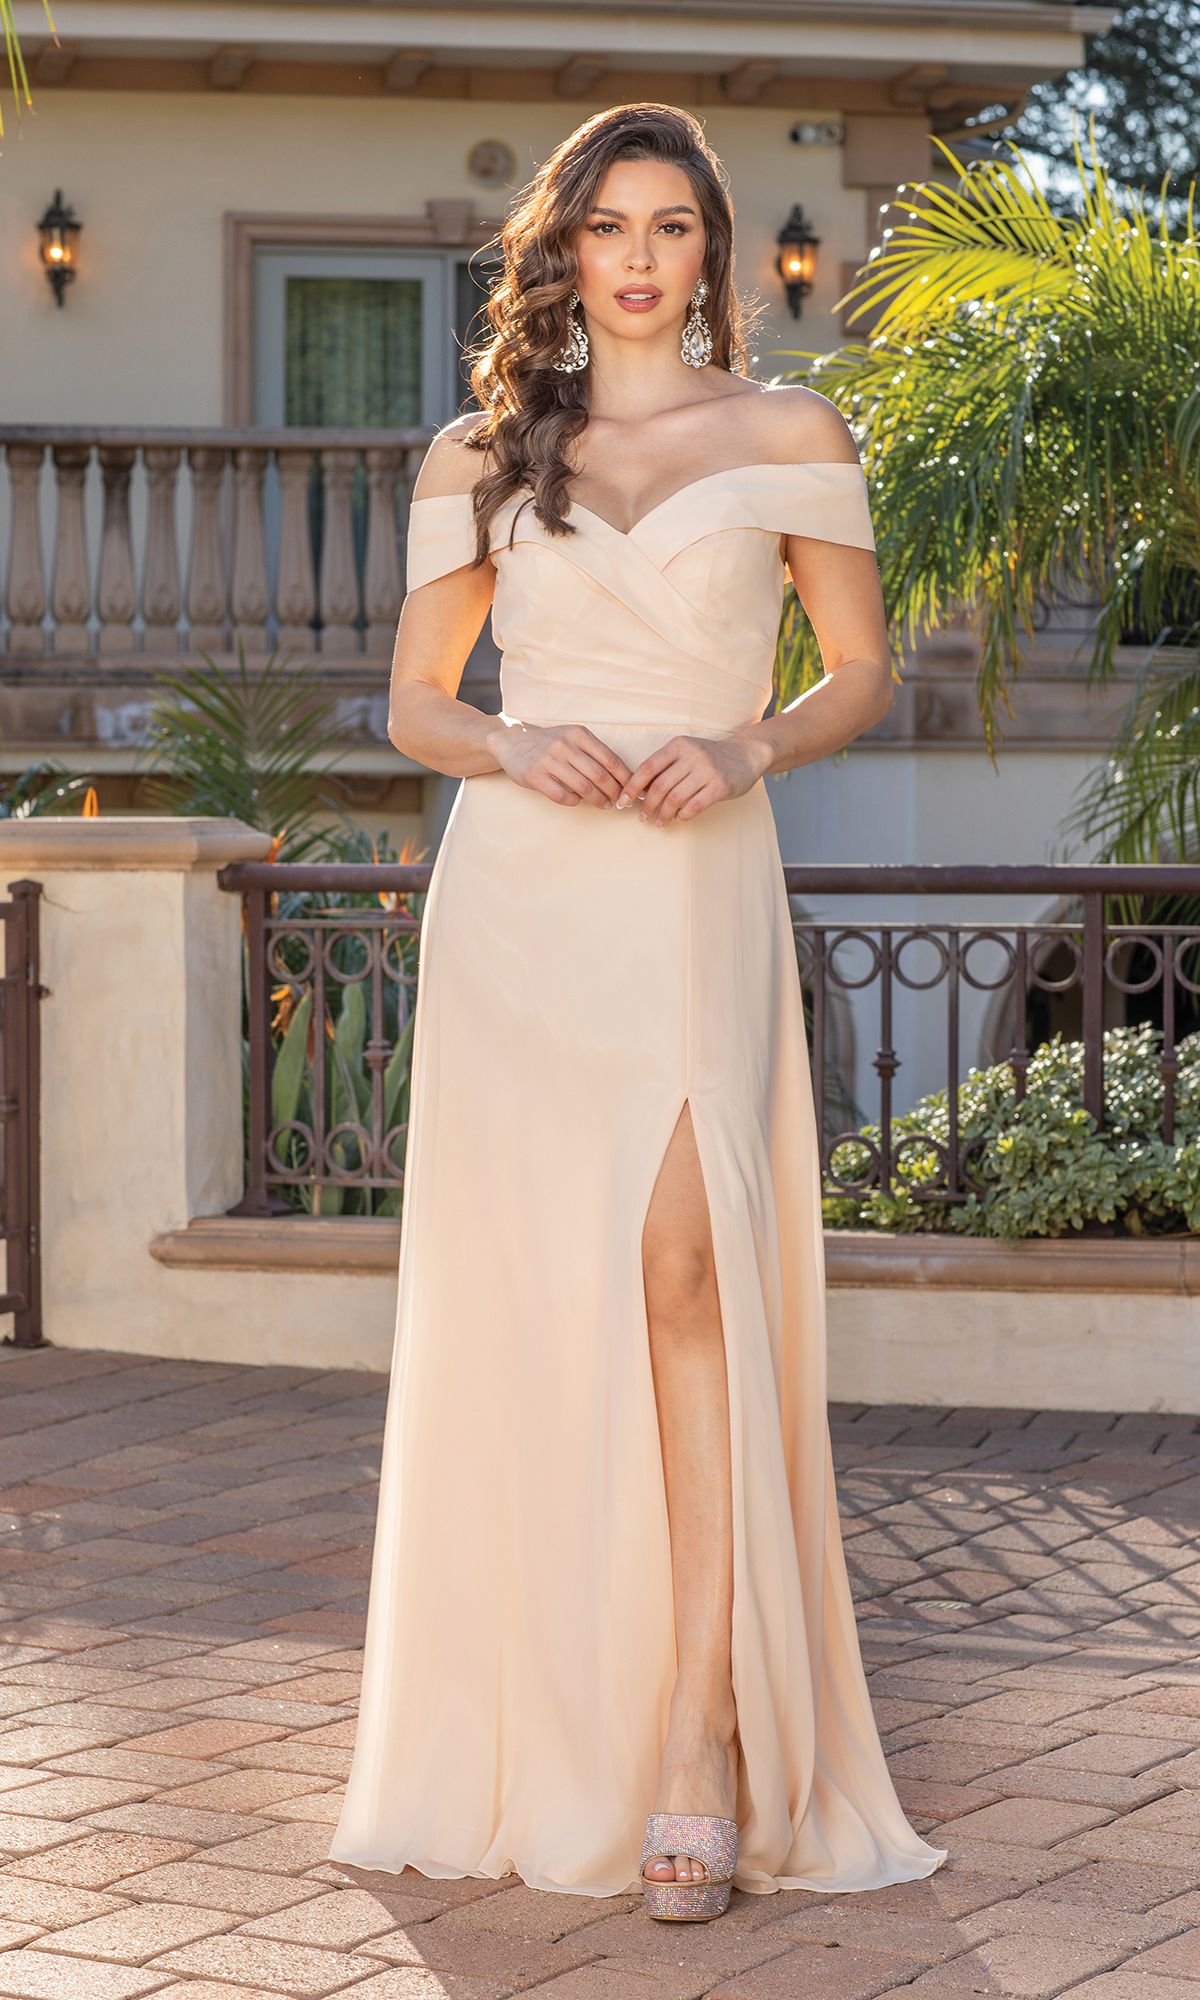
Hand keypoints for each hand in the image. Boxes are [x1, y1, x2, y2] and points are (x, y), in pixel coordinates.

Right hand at [485, 720, 632, 808]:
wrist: (511, 741)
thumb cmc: (549, 743)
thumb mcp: (572, 737)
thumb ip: (594, 752)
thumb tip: (622, 776)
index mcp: (579, 734)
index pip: (611, 759)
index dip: (625, 778)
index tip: (632, 790)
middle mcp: (565, 745)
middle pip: (600, 776)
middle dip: (614, 792)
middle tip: (620, 801)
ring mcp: (549, 761)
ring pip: (583, 788)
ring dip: (598, 800)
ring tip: (605, 805)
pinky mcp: (535, 776)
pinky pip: (562, 796)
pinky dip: (574, 802)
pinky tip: (578, 801)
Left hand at [614, 731, 770, 826]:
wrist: (746, 755)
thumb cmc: (710, 758)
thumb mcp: (686, 753)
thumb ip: (665, 768)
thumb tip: (639, 792)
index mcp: (678, 745)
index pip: (648, 767)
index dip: (632, 787)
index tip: (623, 802)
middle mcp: (692, 755)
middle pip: (659, 786)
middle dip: (647, 805)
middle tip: (642, 817)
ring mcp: (707, 770)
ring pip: (675, 799)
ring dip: (663, 814)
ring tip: (659, 822)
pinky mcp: (720, 786)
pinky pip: (694, 806)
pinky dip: (683, 815)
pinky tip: (679, 818)